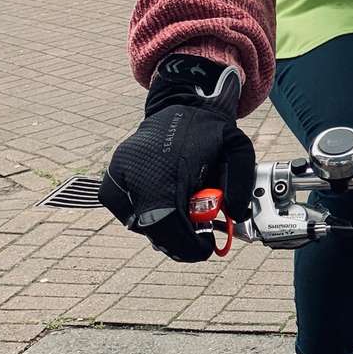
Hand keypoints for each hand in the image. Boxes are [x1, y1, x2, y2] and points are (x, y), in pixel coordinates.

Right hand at [98, 54, 255, 262]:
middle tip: (195, 243)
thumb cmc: (209, 129)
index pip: (168, 220)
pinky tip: (163, 204)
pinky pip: (124, 209)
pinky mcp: (112, 174)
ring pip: (136, 220)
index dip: (185, 243)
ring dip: (161, 226)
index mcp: (168, 165)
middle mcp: (137, 169)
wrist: (182, 103)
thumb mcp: (237, 148)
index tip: (203, 250)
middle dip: (176, 241)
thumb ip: (241, 181)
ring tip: (182, 216)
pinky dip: (143, 214)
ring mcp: (120, 171)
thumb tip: (236, 215)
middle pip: (151, 226)